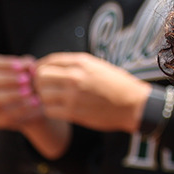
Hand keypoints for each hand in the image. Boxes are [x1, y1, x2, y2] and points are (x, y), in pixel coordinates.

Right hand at [0, 55, 44, 130]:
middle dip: (9, 79)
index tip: (22, 67)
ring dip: (12, 95)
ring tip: (29, 92)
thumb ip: (29, 67)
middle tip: (27, 80)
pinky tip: (33, 103)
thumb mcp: (32, 72)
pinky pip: (3, 114)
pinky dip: (20, 108)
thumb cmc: (32, 84)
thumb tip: (31, 67)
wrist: (37, 107)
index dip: (7, 64)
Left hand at [33, 52, 151, 132]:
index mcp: (81, 62)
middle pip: (40, 77)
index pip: (48, 61)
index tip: (41, 75)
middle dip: (40, 84)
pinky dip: (51, 110)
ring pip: (42, 95)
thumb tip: (48, 68)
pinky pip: (49, 110)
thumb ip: (74, 65)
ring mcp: (73, 95)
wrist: (133, 104)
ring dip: (45, 98)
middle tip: (47, 90)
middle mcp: (75, 76)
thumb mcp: (97, 66)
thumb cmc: (116, 85)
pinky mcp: (74, 112)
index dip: (40, 68)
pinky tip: (60, 110)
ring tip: (55, 100)